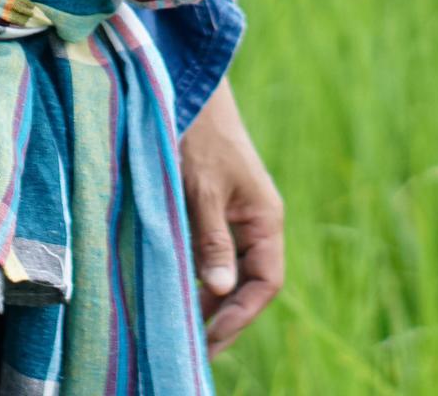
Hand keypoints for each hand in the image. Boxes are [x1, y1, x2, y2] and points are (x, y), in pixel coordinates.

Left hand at [177, 74, 282, 357]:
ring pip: (226, 273)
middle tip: (189, 347)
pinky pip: (208, 256)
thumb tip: (219, 290)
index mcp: (265, 219)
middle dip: (222, 316)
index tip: (210, 339)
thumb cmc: (199, 136)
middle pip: (247, 285)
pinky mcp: (210, 211)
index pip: (266, 283)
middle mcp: (254, 224)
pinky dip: (194, 277)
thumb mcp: (203, 190)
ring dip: (206, 300)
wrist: (188, 90)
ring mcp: (232, 219)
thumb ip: (212, 241)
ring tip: (177, 328)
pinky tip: (171, 293)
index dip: (241, 315)